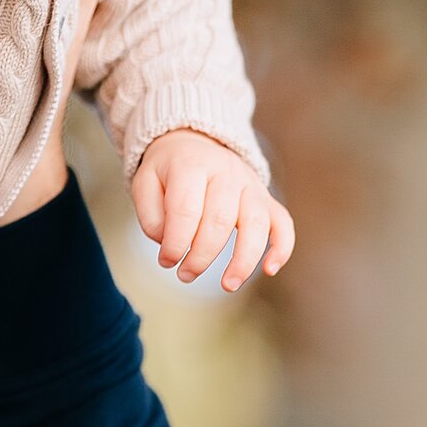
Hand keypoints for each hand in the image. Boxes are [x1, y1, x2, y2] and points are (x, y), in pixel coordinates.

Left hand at [131, 130, 293, 291]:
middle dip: (201, 256)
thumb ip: (150, 215)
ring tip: (228, 285)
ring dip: (243, 260)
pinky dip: (281, 248)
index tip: (166, 261)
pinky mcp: (265, 198)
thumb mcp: (144, 182)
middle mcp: (226, 172)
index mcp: (192, 165)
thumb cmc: (168, 171)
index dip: (175, 242)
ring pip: (256, 224)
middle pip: (220, 220)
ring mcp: (250, 184)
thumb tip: (169, 244)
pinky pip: (282, 222)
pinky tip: (270, 270)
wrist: (195, 141)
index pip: (186, 210)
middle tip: (185, 275)